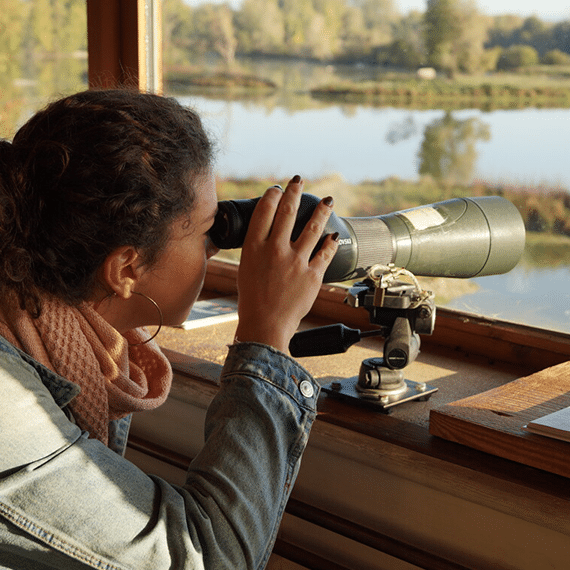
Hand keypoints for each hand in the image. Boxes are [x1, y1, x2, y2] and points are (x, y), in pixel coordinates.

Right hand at [235, 176, 338, 352]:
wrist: (266, 325)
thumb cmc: (252, 301)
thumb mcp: (246, 270)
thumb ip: (256, 251)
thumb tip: (265, 237)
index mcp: (254, 248)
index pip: (264, 212)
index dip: (272, 195)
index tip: (277, 188)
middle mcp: (275, 250)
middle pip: (287, 212)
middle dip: (294, 192)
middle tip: (299, 182)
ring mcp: (295, 261)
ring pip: (312, 227)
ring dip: (321, 210)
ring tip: (328, 201)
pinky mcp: (312, 275)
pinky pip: (325, 252)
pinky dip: (330, 241)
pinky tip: (333, 234)